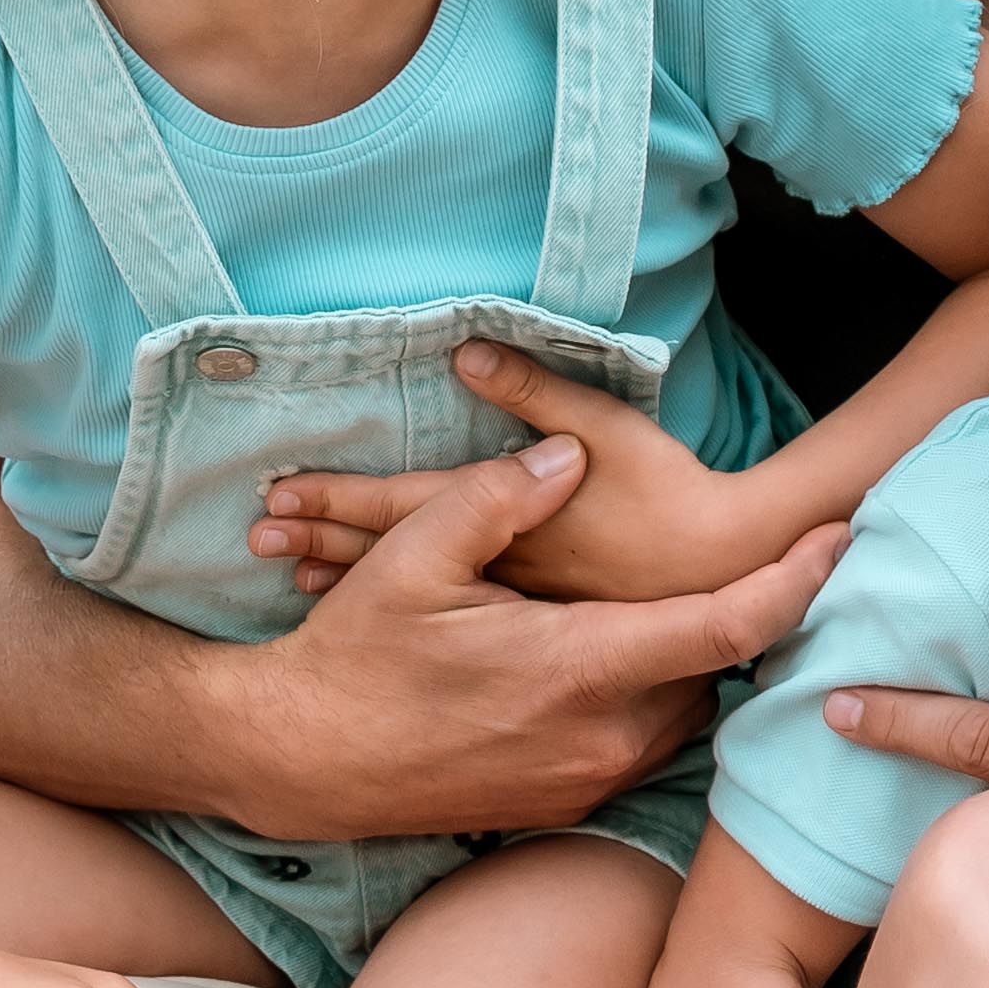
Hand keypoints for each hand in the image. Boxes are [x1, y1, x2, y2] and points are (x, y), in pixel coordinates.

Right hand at [217, 434, 839, 843]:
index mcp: (580, 667)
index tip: (840, 543)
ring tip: (668, 614)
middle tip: (733, 567)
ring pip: (678, 714)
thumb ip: (501, 496)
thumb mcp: (412, 556)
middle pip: (712, 671)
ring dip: (679, 666)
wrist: (297, 762)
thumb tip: (567, 455)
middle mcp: (601, 737)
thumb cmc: (352, 656)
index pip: (728, 628)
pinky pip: (635, 748)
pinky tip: (606, 668)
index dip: (796, 583)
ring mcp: (584, 783)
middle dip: (725, 621)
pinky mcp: (563, 808)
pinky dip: (639, 706)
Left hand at [256, 348, 759, 605]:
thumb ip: (532, 394)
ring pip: (412, 599)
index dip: (336, 500)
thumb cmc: (667, 494)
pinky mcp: (534, 634)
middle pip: (389, 559)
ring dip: (351, 582)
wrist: (728, 573)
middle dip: (322, 545)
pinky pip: (447, 629)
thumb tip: (467, 353)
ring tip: (295, 577)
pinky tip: (378, 624)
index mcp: (502, 519)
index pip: (399, 507)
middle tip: (260, 542)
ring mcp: (510, 610)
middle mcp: (493, 571)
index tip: (274, 496)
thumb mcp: (601, 428)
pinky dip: (401, 621)